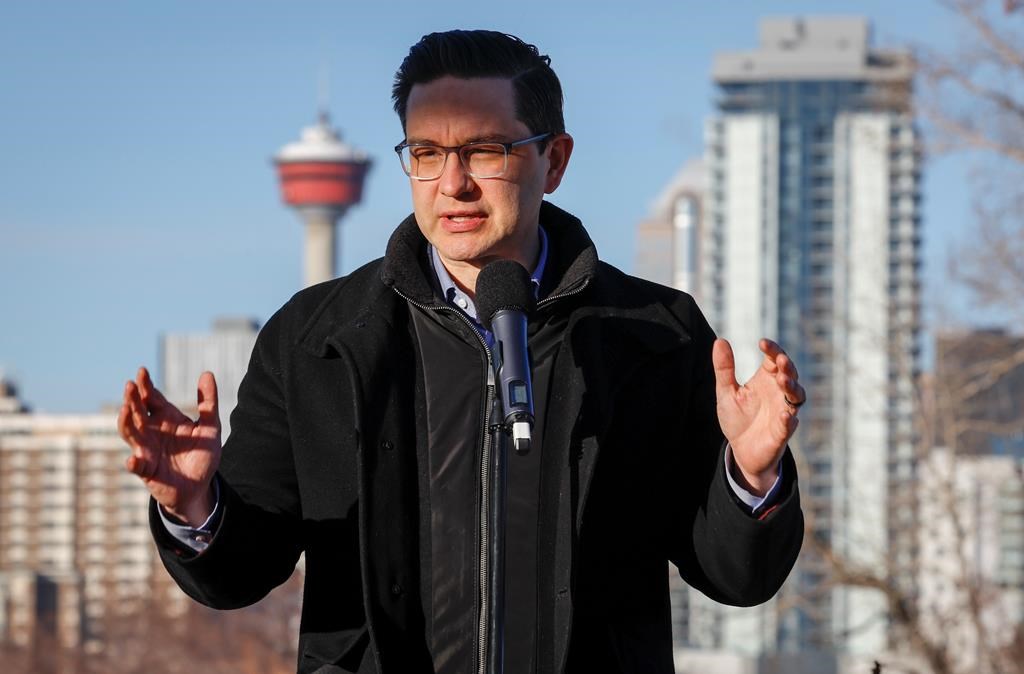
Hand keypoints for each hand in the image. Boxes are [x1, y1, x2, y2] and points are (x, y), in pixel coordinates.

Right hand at [118, 367, 221, 525]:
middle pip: (137, 412)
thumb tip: (207, 373)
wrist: (199, 486)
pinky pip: (137, 466)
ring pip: (131, 434)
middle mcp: (151, 431)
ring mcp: (146, 450)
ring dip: (125, 423)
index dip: (145, 385)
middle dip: (132, 399)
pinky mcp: (146, 470)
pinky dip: (134, 463)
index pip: (151, 398)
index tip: (142, 371)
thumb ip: (208, 402)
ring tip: (124, 410)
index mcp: (165, 418)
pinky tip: (134, 459)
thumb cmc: (201, 454)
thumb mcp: (210, 427)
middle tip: (130, 385)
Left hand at [712, 338, 804, 495]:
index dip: (772, 350)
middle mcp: (778, 394)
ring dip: (792, 387)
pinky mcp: (782, 433)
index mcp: (766, 380)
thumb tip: (720, 341)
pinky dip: (788, 420)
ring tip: (783, 380)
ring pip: (796, 397)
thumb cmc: (738, 418)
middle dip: (787, 366)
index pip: (774, 360)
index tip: (762, 343)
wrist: (741, 450)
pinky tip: (784, 415)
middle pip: (790, 375)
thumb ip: (724, 369)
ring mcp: (783, 412)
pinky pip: (789, 425)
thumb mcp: (726, 392)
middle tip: (780, 359)